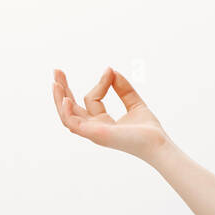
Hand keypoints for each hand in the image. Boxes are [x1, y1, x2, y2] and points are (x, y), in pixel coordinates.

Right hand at [51, 66, 168, 161]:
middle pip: (71, 108)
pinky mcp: (96, 134)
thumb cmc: (148, 130)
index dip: (101, 83)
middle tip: (57, 71)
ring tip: (55, 81)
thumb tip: (111, 70)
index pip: (92, 98)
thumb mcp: (134, 102)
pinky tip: (65, 99)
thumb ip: (123, 88)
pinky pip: (74, 125)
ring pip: (67, 116)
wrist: (159, 143)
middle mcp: (94, 127)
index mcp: (101, 122)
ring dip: (59, 99)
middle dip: (62, 89)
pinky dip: (67, 112)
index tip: (110, 71)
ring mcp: (93, 132)